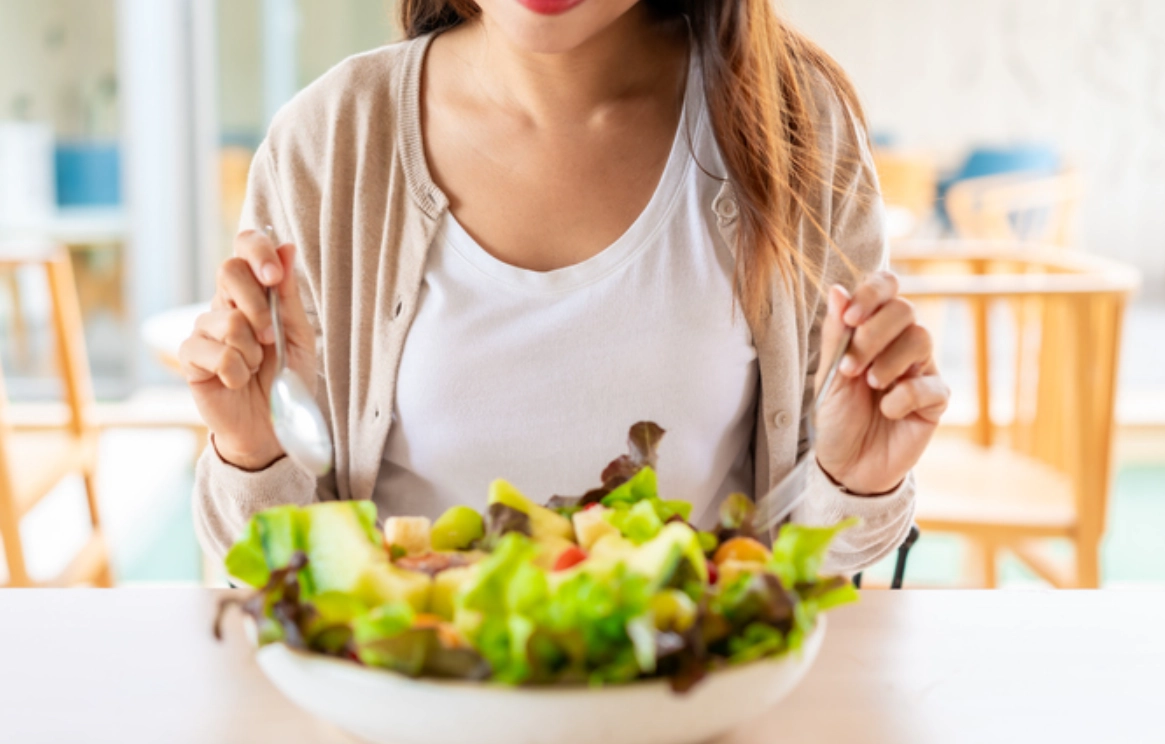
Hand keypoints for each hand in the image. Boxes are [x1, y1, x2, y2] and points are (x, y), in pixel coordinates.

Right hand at [179, 230, 317, 469]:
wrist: (273, 426)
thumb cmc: (286, 380)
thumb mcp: (298, 336)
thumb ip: (288, 296)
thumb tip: (286, 247)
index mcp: (252, 293)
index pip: (244, 248)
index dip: (257, 250)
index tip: (273, 274)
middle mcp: (224, 304)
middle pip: (229, 269)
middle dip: (258, 304)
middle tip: (271, 338)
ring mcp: (203, 329)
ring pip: (227, 319)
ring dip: (252, 350)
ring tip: (255, 367)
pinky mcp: (190, 358)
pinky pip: (215, 352)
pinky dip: (236, 371)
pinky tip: (237, 381)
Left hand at [813, 271, 948, 494]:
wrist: (848, 466)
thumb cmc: (838, 417)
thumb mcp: (828, 376)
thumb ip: (836, 335)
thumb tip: (838, 290)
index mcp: (872, 330)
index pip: (886, 288)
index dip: (872, 294)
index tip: (851, 318)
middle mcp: (900, 344)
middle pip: (905, 309)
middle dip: (875, 334)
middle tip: (851, 366)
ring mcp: (920, 370)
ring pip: (922, 338)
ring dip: (889, 361)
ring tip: (870, 385)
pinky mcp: (935, 401)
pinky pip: (932, 384)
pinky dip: (905, 396)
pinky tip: (888, 410)